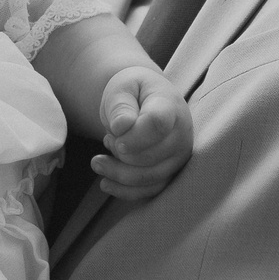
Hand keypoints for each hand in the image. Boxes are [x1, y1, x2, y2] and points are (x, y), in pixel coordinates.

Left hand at [91, 64, 190, 201]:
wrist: (146, 99)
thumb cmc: (133, 92)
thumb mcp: (121, 88)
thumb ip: (120, 105)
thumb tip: (122, 127)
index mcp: (170, 106)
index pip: (157, 124)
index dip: (133, 136)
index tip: (112, 134)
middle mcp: (181, 134)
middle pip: (150, 156)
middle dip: (119, 154)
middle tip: (106, 140)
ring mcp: (178, 157)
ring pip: (149, 178)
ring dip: (118, 174)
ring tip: (97, 162)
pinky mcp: (170, 173)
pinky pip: (150, 191)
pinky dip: (125, 191)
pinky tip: (105, 183)